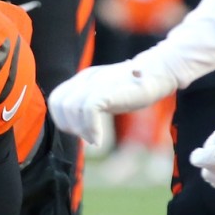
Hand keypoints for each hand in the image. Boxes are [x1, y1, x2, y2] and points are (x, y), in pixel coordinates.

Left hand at [48, 54, 178, 147]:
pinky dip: (91, 129)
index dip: (62, 120)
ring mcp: (96, 83)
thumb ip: (91, 105)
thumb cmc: (134, 88)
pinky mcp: (107, 90)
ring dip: (80, 130)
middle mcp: (86, 79)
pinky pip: (88, 110)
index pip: (56, 99)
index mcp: (83, 79)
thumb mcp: (107, 95)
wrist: (158, 73)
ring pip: (70, 108)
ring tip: (95, 139)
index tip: (80, 131)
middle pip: (59, 104)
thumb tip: (81, 128)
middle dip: (69, 126)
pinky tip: (99, 140)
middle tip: (88, 136)